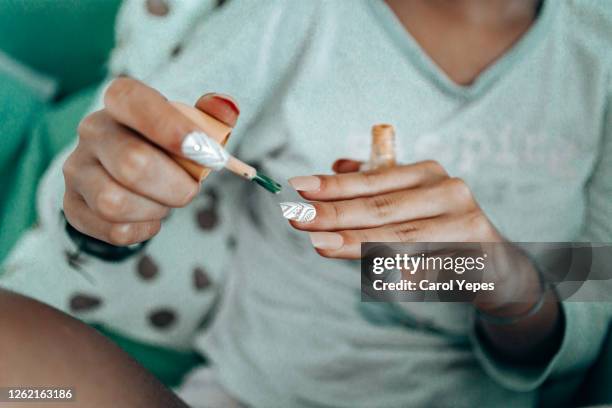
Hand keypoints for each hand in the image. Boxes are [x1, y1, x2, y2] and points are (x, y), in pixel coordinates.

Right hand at [63, 78, 239, 244]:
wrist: (132, 173)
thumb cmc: (167, 145)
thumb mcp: (192, 125)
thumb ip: (213, 116)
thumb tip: (228, 107)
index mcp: (121, 101)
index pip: (133, 102)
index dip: (170, 127)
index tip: (204, 151)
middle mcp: (92, 130)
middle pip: (131, 163)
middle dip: (175, 185)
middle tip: (190, 188)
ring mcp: (77, 170)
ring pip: (115, 203)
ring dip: (155, 209)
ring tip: (164, 200)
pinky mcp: (74, 206)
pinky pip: (113, 230)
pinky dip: (143, 229)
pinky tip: (149, 215)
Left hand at [288, 159, 501, 257]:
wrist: (497, 266)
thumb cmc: (440, 230)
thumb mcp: (410, 201)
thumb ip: (376, 185)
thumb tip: (337, 163)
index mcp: (426, 174)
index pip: (371, 180)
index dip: (333, 185)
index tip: (297, 187)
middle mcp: (448, 192)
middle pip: (380, 208)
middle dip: (334, 214)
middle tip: (296, 217)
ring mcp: (465, 224)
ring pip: (400, 239)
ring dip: (356, 243)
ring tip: (320, 244)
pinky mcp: (478, 257)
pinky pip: (427, 271)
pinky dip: (399, 275)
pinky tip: (374, 278)